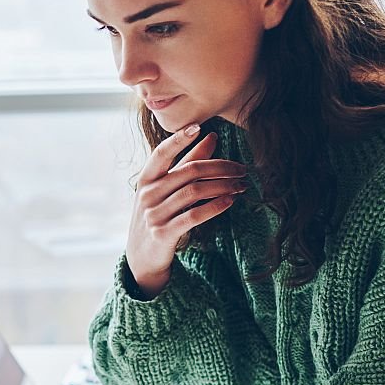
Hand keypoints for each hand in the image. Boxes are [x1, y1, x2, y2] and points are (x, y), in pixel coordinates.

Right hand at [126, 123, 246, 296]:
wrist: (142, 257)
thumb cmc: (158, 216)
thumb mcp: (165, 189)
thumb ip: (186, 162)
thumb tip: (210, 136)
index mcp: (145, 180)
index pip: (161, 154)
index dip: (179, 140)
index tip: (199, 127)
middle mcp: (147, 195)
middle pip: (189, 172)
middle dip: (220, 167)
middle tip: (241, 169)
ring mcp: (154, 215)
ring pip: (195, 192)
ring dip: (223, 186)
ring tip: (241, 185)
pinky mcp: (164, 233)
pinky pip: (194, 216)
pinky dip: (215, 206)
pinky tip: (230, 200)